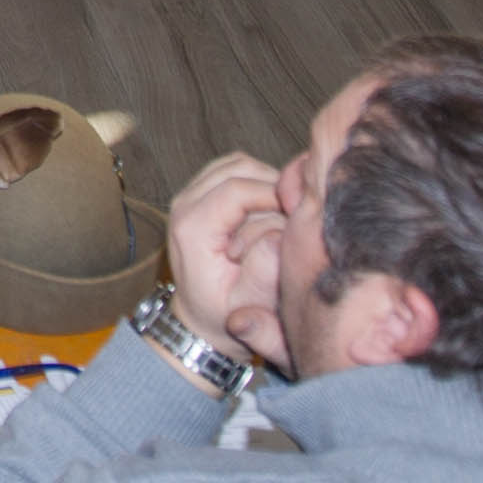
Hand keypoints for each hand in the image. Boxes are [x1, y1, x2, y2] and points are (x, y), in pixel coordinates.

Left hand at [166, 153, 289, 365]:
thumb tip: (279, 234)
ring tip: (282, 215)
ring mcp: (189, 194)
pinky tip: (271, 209)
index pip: (237, 189)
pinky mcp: (199, 192)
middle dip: (273, 186)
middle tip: (294, 216)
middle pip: (239, 168)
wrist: (200, 318)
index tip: (298, 216)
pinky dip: (257, 181)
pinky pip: (234, 169)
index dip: (274, 195)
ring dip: (265, 181)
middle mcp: (184, 204)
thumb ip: (263, 271)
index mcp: (191, 229)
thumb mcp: (247, 306)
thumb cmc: (225, 315)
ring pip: (238, 164)